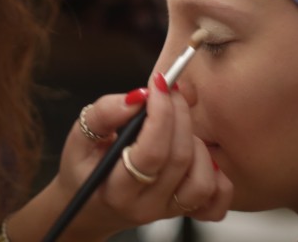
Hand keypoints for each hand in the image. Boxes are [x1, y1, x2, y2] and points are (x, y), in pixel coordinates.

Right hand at [47, 75, 232, 238]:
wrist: (90, 206)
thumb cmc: (86, 168)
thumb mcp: (80, 137)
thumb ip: (104, 114)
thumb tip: (137, 97)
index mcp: (117, 190)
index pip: (151, 152)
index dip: (161, 114)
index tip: (159, 85)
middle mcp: (146, 205)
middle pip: (179, 158)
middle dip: (179, 114)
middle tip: (170, 90)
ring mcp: (169, 211)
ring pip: (202, 178)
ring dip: (195, 143)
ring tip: (175, 127)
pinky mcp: (186, 212)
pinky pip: (218, 199)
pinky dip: (217, 175)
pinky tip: (197, 156)